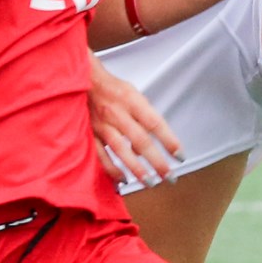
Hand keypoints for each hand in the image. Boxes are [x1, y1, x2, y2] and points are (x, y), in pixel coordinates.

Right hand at [88, 57, 183, 186]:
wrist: (81, 80)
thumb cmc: (111, 89)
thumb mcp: (132, 95)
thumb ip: (142, 118)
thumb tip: (145, 150)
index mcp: (131, 100)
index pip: (155, 123)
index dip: (169, 141)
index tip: (180, 156)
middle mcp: (117, 113)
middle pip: (141, 140)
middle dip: (157, 161)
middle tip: (170, 177)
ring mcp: (101, 124)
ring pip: (121, 150)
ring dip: (137, 169)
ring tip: (150, 182)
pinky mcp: (89, 133)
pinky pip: (101, 155)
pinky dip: (112, 169)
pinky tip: (123, 180)